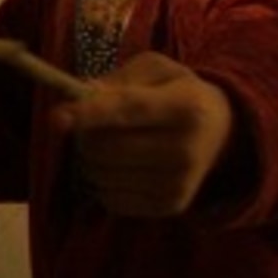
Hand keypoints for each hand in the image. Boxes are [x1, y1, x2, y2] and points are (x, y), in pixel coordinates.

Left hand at [51, 52, 234, 216]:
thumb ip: (117, 80)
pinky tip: (124, 166)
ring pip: (99, 175)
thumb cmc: (177, 93)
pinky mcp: (169, 207)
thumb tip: (80, 96)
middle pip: (104, 148)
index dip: (89, 114)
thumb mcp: (155, 71)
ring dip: (90, 159)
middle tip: (93, 124)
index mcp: (186, 106)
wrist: (221, 134)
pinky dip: (103, 181)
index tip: (56, 116)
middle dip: (84, 134)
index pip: (129, 110)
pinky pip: (108, 198)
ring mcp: (178, 183)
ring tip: (113, 143)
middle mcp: (185, 149)